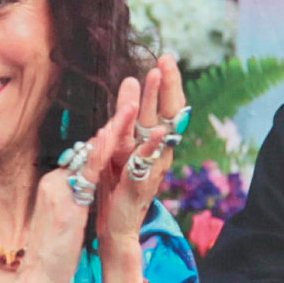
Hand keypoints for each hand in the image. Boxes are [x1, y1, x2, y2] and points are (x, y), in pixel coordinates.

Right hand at [0, 88, 139, 282]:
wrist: (35, 278)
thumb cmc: (50, 254)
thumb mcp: (63, 220)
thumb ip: (71, 200)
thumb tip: (80, 189)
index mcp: (56, 185)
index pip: (83, 155)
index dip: (104, 135)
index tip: (121, 116)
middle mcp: (56, 181)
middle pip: (87, 148)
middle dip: (112, 124)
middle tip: (132, 98)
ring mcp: (60, 190)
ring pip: (90, 153)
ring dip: (112, 128)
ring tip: (131, 104)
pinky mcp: (67, 202)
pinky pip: (89, 171)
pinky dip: (103, 150)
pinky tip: (115, 134)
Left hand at [97, 55, 187, 258]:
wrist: (115, 224)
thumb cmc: (116, 184)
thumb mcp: (119, 143)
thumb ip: (125, 116)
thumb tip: (130, 81)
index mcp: (152, 142)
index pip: (165, 107)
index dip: (166, 83)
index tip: (165, 58)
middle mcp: (159, 152)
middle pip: (168, 113)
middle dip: (167, 84)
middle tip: (167, 59)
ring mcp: (153, 168)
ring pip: (160, 130)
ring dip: (159, 103)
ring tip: (158, 78)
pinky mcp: (141, 185)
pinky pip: (148, 162)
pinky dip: (153, 145)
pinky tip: (157, 129)